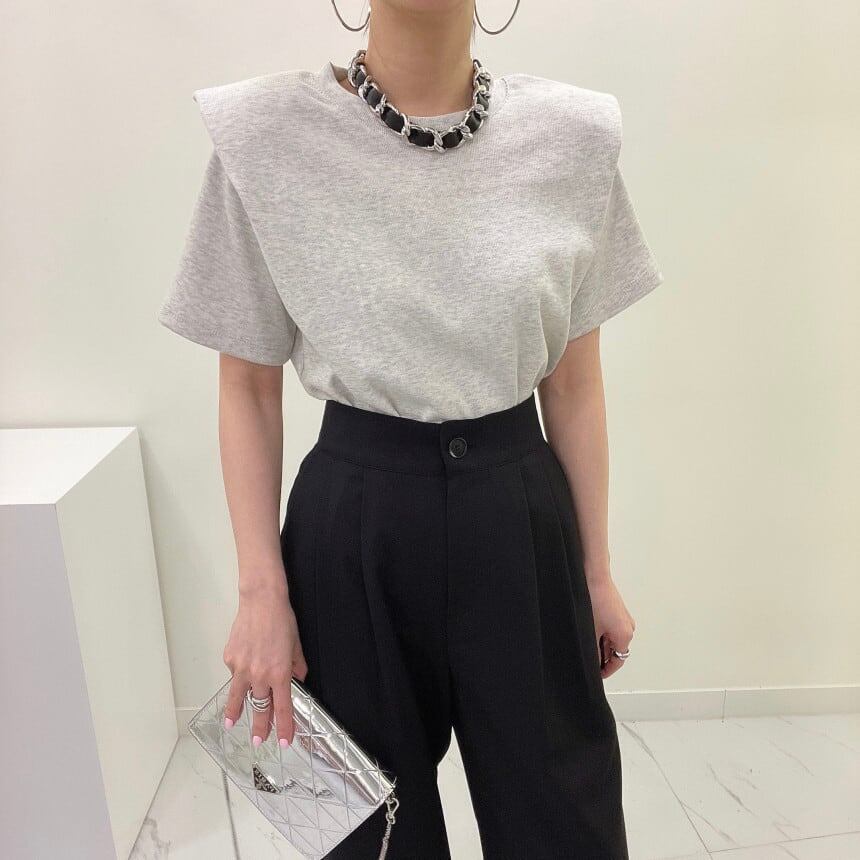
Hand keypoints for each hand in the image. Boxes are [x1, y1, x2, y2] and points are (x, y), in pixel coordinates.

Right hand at [221, 574, 307, 746]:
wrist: (261, 601)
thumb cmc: (281, 620)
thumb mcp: (296, 646)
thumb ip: (297, 667)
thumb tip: (297, 681)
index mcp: (280, 674)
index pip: (283, 708)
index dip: (284, 726)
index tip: (285, 740)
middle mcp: (259, 675)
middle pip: (260, 707)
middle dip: (260, 727)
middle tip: (259, 740)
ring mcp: (241, 668)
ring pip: (238, 697)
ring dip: (235, 712)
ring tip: (232, 724)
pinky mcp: (230, 658)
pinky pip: (235, 673)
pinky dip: (239, 675)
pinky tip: (243, 667)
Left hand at [587, 575, 634, 678]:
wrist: (594, 575)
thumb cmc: (595, 599)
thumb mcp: (591, 630)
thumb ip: (593, 650)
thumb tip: (593, 662)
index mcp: (625, 635)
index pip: (618, 660)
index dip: (606, 669)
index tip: (597, 674)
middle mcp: (628, 627)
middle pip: (616, 650)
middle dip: (602, 656)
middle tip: (587, 659)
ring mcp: (623, 618)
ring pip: (612, 638)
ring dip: (601, 643)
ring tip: (585, 642)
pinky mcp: (617, 610)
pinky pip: (611, 628)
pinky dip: (602, 632)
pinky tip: (588, 630)